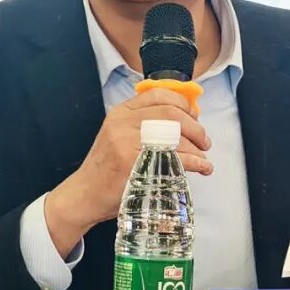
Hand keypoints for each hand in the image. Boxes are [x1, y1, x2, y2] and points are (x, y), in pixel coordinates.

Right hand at [45, 88, 212, 256]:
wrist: (84, 195)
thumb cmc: (106, 168)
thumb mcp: (117, 135)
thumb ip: (141, 123)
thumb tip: (183, 118)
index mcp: (120, 112)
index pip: (158, 94)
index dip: (182, 103)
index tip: (194, 117)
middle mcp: (123, 122)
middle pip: (171, 113)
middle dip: (195, 127)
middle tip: (204, 141)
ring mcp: (127, 142)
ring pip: (176, 137)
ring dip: (198, 148)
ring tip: (204, 158)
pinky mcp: (134, 164)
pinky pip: (175, 159)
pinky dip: (196, 163)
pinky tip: (202, 168)